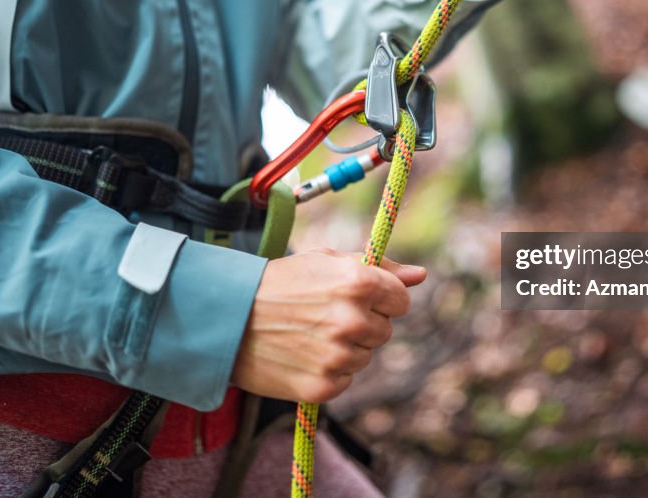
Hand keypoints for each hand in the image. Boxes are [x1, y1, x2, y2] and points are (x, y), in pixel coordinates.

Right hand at [231, 249, 426, 402]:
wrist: (226, 318)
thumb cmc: (279, 282)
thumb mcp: (326, 260)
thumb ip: (380, 267)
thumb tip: (421, 275)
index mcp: (358, 282)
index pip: (401, 300)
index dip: (382, 299)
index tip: (359, 298)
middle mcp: (352, 320)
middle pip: (384, 330)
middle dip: (362, 323)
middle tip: (324, 315)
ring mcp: (338, 356)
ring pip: (365, 356)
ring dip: (346, 348)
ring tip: (309, 334)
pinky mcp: (323, 387)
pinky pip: (345, 380)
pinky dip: (329, 371)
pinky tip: (302, 355)